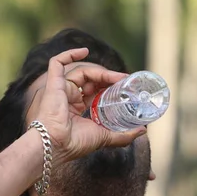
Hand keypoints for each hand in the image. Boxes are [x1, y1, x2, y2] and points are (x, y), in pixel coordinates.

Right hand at [30, 48, 145, 162]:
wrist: (56, 144)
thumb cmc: (75, 143)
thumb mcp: (105, 137)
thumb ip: (123, 135)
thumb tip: (143, 130)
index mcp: (75, 110)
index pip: (93, 93)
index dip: (108, 88)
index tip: (124, 87)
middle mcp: (67, 98)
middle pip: (89, 81)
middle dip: (108, 79)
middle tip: (124, 81)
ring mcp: (60, 90)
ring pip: (81, 72)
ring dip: (101, 72)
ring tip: (118, 77)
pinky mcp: (53, 83)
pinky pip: (57, 62)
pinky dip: (69, 54)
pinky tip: (84, 51)